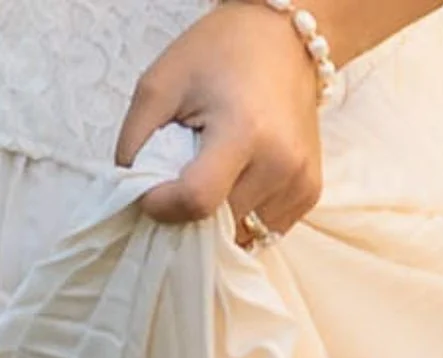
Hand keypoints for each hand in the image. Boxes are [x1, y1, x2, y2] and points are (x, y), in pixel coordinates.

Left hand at [114, 1, 324, 239]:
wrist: (283, 39)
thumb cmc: (218, 54)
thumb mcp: (160, 83)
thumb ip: (135, 142)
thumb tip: (132, 197)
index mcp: (244, 130)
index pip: (197, 200)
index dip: (164, 205)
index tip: (152, 191)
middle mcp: (280, 163)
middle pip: (217, 222)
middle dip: (190, 210)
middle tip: (184, 171)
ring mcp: (300, 181)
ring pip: (240, 232)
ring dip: (218, 216)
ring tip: (218, 171)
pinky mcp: (310, 192)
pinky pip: (264, 228)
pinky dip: (243, 214)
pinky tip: (241, 178)